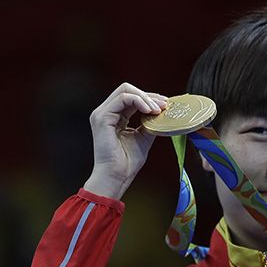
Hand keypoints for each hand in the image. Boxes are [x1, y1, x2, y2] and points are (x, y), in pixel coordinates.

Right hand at [83, 82, 167, 198]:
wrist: (117, 176)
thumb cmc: (127, 162)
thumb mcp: (144, 137)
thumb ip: (150, 123)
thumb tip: (162, 113)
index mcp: (114, 117)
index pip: (131, 97)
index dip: (149, 98)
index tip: (165, 105)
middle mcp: (106, 112)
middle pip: (127, 89)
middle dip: (149, 95)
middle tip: (164, 105)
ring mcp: (102, 114)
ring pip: (125, 90)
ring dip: (146, 98)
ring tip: (158, 109)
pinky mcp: (102, 117)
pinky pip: (123, 99)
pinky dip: (139, 101)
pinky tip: (149, 111)